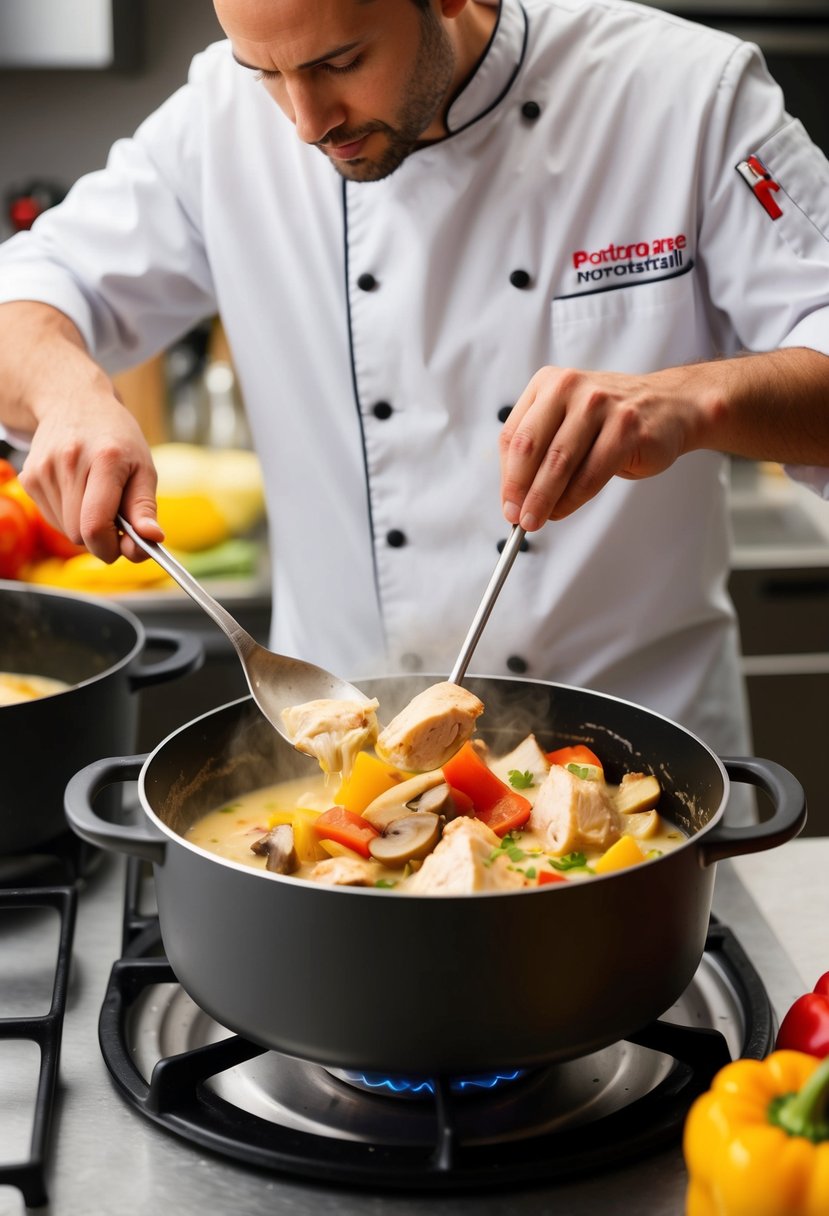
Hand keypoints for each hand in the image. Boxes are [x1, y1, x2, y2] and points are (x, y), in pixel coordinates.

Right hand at [19, 386, 162, 563]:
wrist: (75, 402)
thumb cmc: (116, 438)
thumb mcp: (143, 468)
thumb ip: (145, 508)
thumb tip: (152, 540)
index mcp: (105, 460)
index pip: (95, 525)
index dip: (110, 548)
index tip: (125, 548)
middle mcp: (69, 463)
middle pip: (78, 534)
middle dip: (101, 538)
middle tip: (116, 519)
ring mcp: (43, 469)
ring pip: (64, 530)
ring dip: (84, 526)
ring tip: (96, 496)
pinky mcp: (29, 477)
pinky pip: (51, 518)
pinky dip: (69, 515)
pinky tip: (77, 490)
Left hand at [498, 364, 692, 528]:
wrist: (670, 406)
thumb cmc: (611, 420)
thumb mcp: (568, 421)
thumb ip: (541, 451)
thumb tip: (516, 498)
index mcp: (548, 383)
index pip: (513, 436)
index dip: (507, 476)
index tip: (508, 504)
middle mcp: (570, 388)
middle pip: (531, 448)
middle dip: (521, 490)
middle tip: (518, 518)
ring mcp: (599, 405)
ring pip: (559, 463)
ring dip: (544, 499)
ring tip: (537, 520)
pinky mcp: (625, 428)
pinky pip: (590, 474)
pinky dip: (572, 500)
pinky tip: (564, 509)